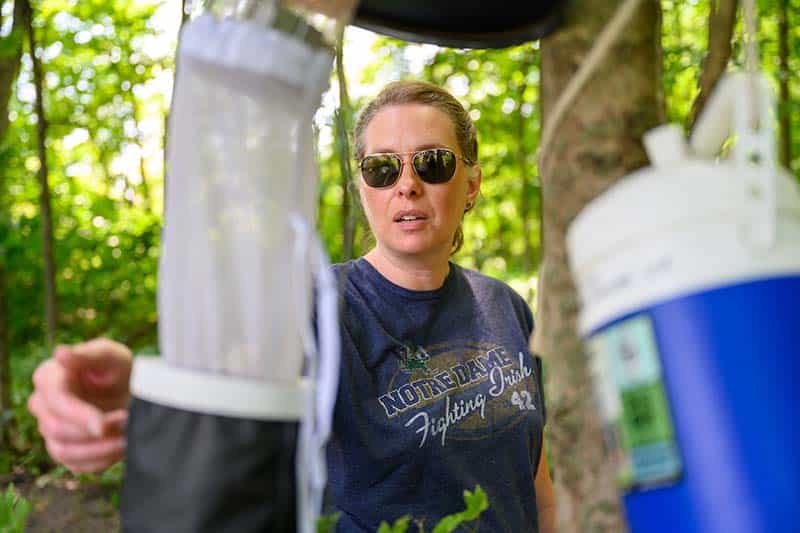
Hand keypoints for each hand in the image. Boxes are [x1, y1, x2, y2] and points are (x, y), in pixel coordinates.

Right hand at [27, 337, 132, 472]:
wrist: (132, 391)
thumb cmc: (118, 369)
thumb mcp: (111, 356)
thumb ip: (88, 355)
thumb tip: (60, 353)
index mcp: (48, 378)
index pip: (56, 401)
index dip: (79, 415)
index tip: (103, 425)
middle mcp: (43, 405)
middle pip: (57, 429)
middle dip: (96, 430)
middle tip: (127, 421)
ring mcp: (51, 430)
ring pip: (64, 452)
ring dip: (100, 449)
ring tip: (127, 437)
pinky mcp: (65, 450)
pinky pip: (78, 466)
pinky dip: (103, 460)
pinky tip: (121, 448)